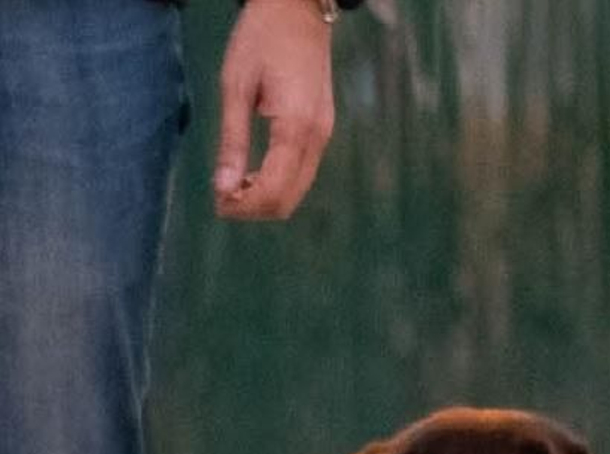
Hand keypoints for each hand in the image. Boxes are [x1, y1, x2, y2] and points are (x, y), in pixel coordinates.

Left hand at [214, 0, 334, 220]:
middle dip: (254, 208)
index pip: (274, 189)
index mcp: (295, 126)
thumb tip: (223, 187)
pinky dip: (278, 183)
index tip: (216, 202)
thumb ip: (232, 141)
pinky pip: (302, 172)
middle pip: (289, 199)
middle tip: (220, 200)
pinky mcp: (322, 130)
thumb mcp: (235, 86)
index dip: (244, 205)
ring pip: (298, 190)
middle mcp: (317, 137)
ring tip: (233, 186)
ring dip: (265, 197)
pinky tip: (254, 172)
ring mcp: (324, 134)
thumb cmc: (261, 40)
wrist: (298, 11)